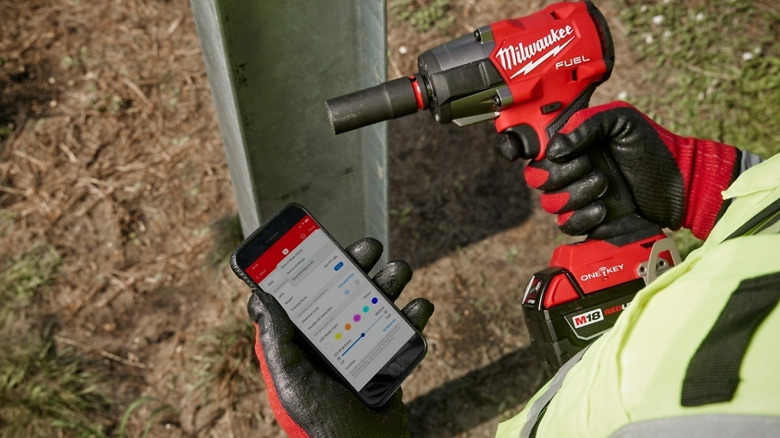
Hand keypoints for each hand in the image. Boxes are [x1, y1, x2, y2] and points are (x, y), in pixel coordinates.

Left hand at [247, 238, 432, 437]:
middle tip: (371, 247)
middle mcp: (333, 337)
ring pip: (377, 302)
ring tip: (401, 270)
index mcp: (305, 339)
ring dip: (391, 282)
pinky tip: (419, 306)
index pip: (306, 294)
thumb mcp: (291, 379)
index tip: (320, 242)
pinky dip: (415, 315)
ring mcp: (363, 344)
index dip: (312, 266)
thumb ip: (277, 339)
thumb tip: (260, 297)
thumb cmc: (321, 421)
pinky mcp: (390, 356)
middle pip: (345, 290)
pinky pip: (404, 328)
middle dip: (359, 264)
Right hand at [512, 102, 740, 238]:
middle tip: (589, 165)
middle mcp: (570, 169)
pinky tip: (604, 208)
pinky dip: (582, 217)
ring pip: (550, 203)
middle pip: (535, 178)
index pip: (532, 148)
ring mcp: (577, 196)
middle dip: (559, 173)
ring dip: (575, 194)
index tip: (538, 152)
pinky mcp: (588, 221)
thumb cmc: (654, 148)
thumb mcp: (622, 121)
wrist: (680, 185)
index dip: (523, 149)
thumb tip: (555, 148)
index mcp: (572, 144)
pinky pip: (566, 225)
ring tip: (604, 186)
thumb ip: (586, 125)